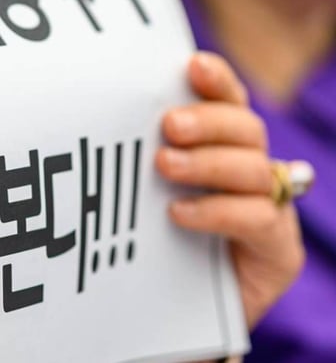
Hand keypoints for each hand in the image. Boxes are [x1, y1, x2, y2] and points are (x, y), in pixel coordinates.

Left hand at [157, 52, 304, 329]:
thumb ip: (136, 150)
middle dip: (207, 121)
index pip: (228, 99)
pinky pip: (258, 218)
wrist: (172, 308)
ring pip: (251, 169)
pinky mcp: (276, 250)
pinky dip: (217, 210)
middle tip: (168, 126)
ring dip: (207, 163)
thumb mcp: (140, 184)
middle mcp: (252, 167)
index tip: (193, 64)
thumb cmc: (151, 233)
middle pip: (245, 127)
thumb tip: (96, 109)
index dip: (216, 80)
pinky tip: (179, 212)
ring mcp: (270, 207)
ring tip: (165, 166)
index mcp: (223, 143)